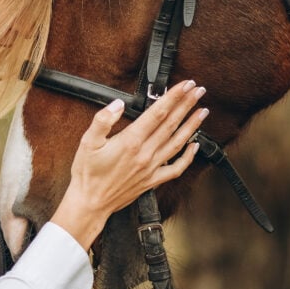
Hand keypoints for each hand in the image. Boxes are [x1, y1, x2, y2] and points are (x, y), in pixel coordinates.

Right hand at [50, 80, 205, 249]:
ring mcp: (151, 168)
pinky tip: (195, 145)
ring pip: (177, 143)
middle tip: (199, 90)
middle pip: (171, 124)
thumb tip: (117, 103)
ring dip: (192, 126)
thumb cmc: (87, 173)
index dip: (173, 97)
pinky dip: (188, 157)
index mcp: (130, 142)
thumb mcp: (87, 142)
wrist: (90, 203)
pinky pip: (176, 168)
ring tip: (202, 111)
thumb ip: (102, 120)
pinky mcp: (152, 180)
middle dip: (186, 105)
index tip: (184, 84)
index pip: (157, 113)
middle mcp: (145, 154)